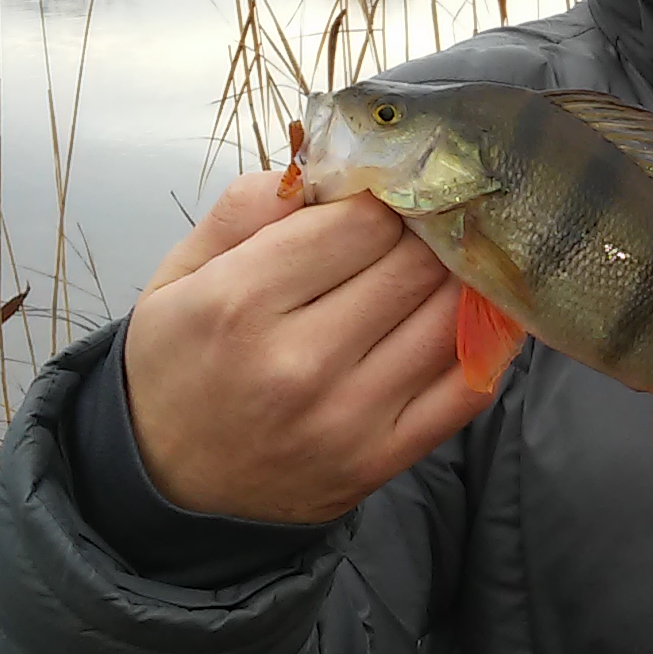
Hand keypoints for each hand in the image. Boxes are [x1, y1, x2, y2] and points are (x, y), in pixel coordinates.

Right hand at [118, 169, 495, 524]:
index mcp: (241, 301)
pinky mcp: (381, 460)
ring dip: (457, 283)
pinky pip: (466, 388)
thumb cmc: (178, 363)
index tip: (380, 204)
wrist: (169, 484)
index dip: (382, 201)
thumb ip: (244, 211)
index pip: (364, 221)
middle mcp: (299, 361)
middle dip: (424, 237)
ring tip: (442, 270)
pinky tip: (472, 319)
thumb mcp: (179, 274)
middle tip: (419, 231)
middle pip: (414, 264)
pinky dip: (483, 344)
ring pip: (449, 318)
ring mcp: (347, 417)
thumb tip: (325, 169)